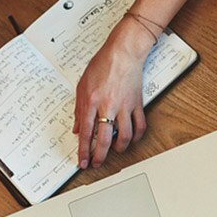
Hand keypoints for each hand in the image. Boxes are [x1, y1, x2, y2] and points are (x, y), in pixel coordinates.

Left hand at [73, 18, 153, 166]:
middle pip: (103, 139)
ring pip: (123, 137)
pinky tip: (131, 140)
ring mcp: (124, 106)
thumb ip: (79, 109)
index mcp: (91, 102)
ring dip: (119, 149)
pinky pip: (139, 126)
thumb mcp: (82, 86)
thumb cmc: (102, 65)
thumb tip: (77, 128)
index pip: (86, 133)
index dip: (83, 151)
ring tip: (114, 152)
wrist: (123, 53)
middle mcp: (107, 106)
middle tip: (97, 164)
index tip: (82, 161)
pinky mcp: (137, 104)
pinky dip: (136, 137)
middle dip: (99, 156)